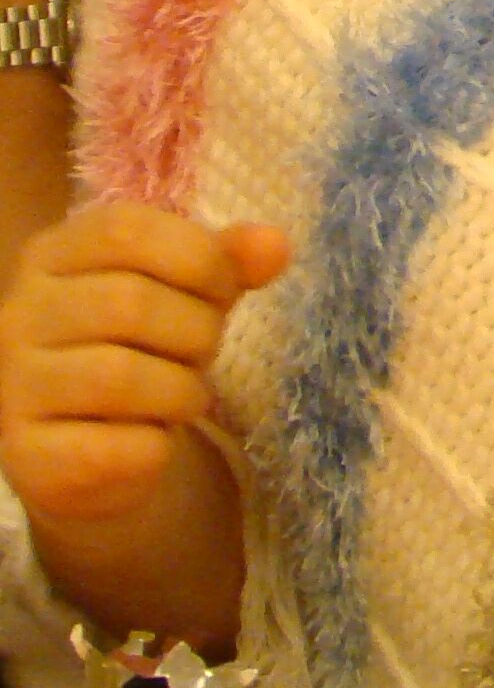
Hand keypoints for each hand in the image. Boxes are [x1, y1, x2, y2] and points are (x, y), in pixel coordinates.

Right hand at [0, 202, 288, 535]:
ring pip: (119, 376)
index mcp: (52, 256)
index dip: (196, 255)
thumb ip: (225, 263)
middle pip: (127, 302)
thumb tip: (274, 245)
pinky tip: (153, 439)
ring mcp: (12, 387)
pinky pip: (112, 447)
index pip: (124, 230)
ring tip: (186, 395)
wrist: (93, 453)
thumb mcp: (184, 293)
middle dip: (197, 329)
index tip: (224, 288)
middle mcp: (18, 315)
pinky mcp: (26, 456)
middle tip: (206, 350)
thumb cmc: (143, 350)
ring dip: (181, 390)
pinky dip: (155, 445)